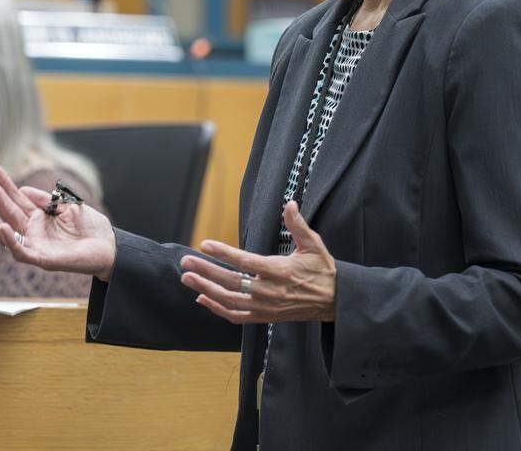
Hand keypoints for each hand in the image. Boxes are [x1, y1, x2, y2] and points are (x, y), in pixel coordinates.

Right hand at [0, 162, 116, 280]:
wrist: (110, 247)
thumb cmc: (91, 228)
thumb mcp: (68, 206)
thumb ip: (46, 200)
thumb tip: (23, 189)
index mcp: (38, 218)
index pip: (17, 197)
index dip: (4, 183)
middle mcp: (33, 231)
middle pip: (8, 210)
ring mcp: (36, 245)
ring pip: (8, 232)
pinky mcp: (42, 259)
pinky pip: (21, 251)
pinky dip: (10, 240)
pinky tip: (1, 225)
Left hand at [179, 201, 336, 323]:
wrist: (334, 302)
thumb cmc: (322, 271)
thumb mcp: (314, 245)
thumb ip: (298, 225)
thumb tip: (289, 203)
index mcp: (281, 272)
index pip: (247, 263)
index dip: (224, 254)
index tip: (205, 244)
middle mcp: (270, 292)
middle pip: (232, 282)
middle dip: (206, 271)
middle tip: (186, 261)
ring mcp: (266, 307)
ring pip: (229, 301)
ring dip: (206, 289)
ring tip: (187, 278)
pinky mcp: (264, 317)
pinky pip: (236, 316)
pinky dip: (217, 309)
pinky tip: (202, 298)